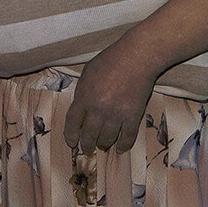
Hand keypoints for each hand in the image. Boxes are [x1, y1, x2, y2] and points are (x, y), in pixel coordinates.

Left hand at [64, 39, 158, 153]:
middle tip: (88, 149)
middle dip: (87, 145)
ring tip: (103, 146)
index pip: (72, 123)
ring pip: (107, 139)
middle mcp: (98, 109)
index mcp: (84, 97)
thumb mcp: (88, 71)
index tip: (72, 142)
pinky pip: (127, 137)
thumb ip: (82, 90)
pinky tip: (120, 148)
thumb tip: (80, 104)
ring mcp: (116, 114)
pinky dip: (123, 145)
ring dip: (104, 145)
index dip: (71, 135)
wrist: (137, 57)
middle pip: (88, 135)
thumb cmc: (111, 59)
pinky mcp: (133, 116)